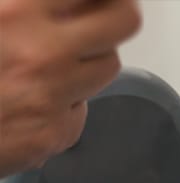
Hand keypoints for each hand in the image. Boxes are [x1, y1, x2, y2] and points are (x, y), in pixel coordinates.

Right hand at [0, 0, 140, 174]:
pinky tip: (32, 100)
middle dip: (115, 15)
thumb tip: (52, 4)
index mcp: (17, 12)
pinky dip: (64, 103)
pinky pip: (80, 109)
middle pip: (123, 22)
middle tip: (103, 15)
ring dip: (88, 60)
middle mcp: (42, 52)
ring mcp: (53, 96)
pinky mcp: (55, 134)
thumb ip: (21, 6)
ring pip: (106, 66)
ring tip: (54, 60)